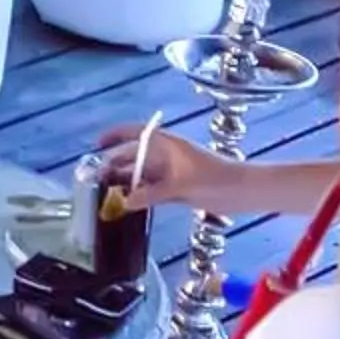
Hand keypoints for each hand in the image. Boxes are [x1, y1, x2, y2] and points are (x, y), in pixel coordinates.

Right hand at [91, 124, 236, 210]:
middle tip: (96, 180)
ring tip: (107, 194)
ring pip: (143, 175)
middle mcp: (167, 156)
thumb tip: (125, 202)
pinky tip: (128, 204)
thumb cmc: (214, 180)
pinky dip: (140, 195)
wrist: (243, 191)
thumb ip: (150, 194)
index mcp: (167, 145)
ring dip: (127, 182)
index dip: (116, 135)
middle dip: (116, 164)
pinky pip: (153, 190)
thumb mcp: (180, 187)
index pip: (137, 134)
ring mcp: (172, 172)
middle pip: (136, 156)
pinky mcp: (178, 188)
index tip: (98, 145)